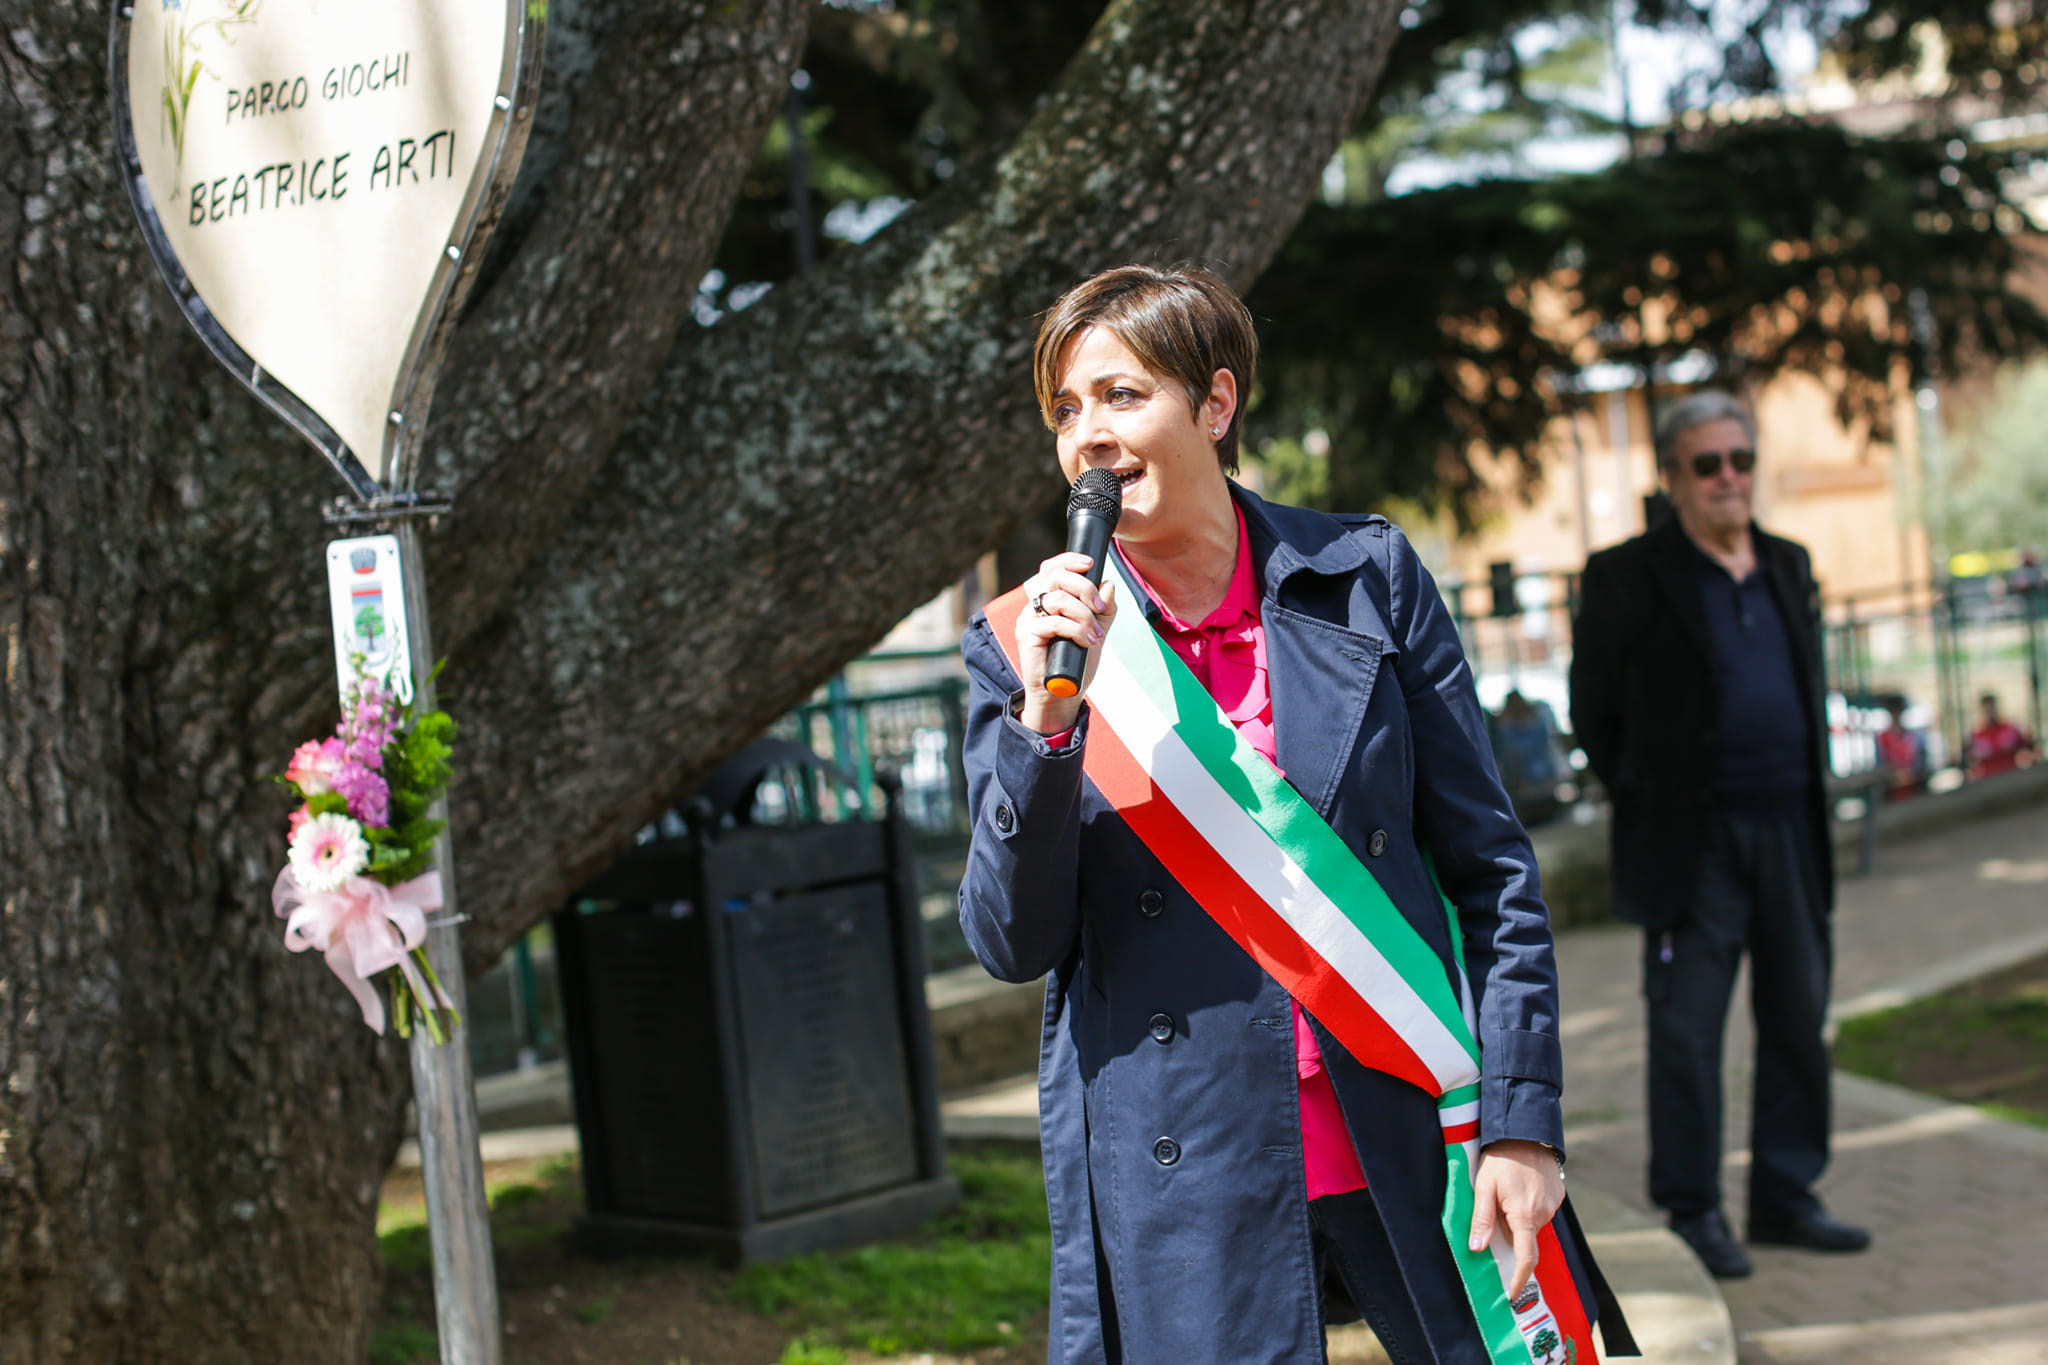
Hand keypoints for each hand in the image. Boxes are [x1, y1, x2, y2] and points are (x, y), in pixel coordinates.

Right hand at [1014, 551, 1118, 734]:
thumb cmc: (1077, 662)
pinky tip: (1087, 642)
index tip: (1091, 563)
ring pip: (1058, 598)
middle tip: (1100, 608)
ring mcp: (1028, 618)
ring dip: (1084, 615)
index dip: (1070, 559)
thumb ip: (1104, 609)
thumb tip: (1108, 584)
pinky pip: (1055, 621)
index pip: (1053, 568)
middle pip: (1056, 576)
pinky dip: (1076, 630)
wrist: (1063, 694)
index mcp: (1049, 599)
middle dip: (1084, 588)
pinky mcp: (1026, 633)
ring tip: (1095, 635)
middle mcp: (1036, 604)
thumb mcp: (1097, 631)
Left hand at [1468, 1139, 1564, 1300]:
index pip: (1526, 1258)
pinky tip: (1518, 1188)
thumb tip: (1477, 1249)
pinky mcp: (1559, 1196)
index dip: (1520, 1280)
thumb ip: (1482, 1219)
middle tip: (1494, 1211)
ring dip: (1518, 1219)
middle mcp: (1544, 1214)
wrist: (1525, 1130)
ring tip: (1504, 1193)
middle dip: (1510, 1235)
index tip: (1513, 1295)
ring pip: (1532, 1224)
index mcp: (1525, 1215)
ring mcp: (1554, 1205)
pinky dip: (1528, 1208)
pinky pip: (1541, 1211)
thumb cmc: (1500, 1158)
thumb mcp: (1484, 1187)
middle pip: (1525, 1239)